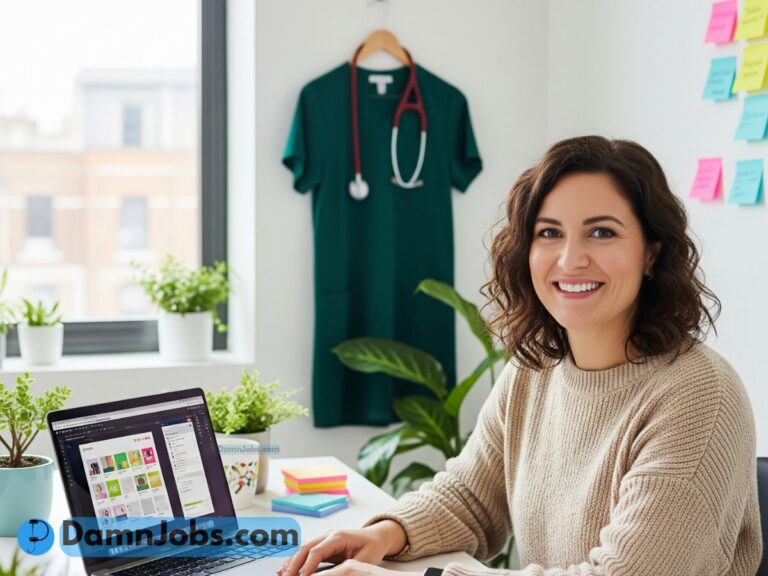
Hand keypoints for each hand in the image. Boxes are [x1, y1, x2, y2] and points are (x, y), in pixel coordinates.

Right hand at [278, 521, 406, 575]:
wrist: (376, 536)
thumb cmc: (372, 546)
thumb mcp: (364, 559)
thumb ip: (348, 568)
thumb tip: (334, 575)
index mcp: (338, 536)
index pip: (317, 551)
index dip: (307, 566)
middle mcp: (328, 534)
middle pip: (305, 548)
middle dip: (294, 565)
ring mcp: (324, 537)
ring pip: (302, 549)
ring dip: (291, 562)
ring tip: (282, 575)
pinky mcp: (322, 543)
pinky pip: (306, 551)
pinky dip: (295, 560)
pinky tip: (286, 569)